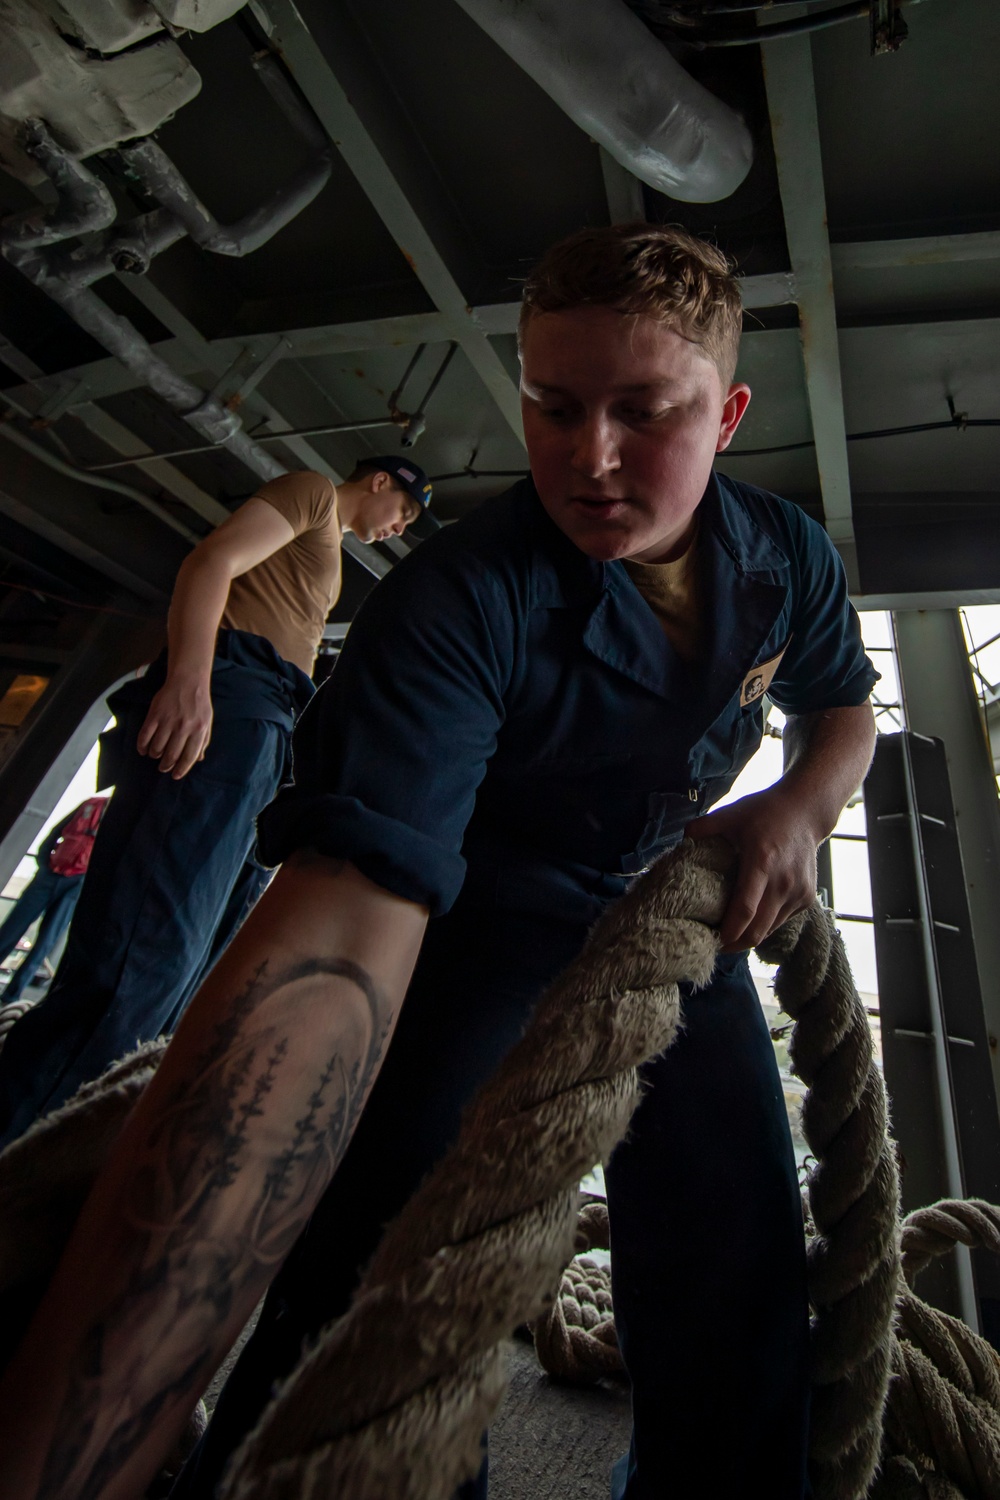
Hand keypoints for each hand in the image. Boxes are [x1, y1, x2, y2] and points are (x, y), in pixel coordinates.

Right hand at [136, 674, 212, 779]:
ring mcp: (168, 721)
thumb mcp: (207, 723)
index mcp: (198, 730)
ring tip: (155, 755)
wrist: (188, 681)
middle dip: (166, 766)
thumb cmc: (199, 704)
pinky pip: (145, 736)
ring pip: (157, 748)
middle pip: (171, 755)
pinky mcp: (154, 715)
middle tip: (163, 768)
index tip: (175, 775)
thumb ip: (203, 741)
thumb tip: (198, 760)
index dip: (181, 769)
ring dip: (155, 755)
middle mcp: (183, 727)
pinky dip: (142, 746)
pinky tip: (143, 750)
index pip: (189, 757)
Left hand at [685, 785, 820, 950]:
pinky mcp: (807, 898)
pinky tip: (750, 918)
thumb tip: (680, 843)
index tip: (710, 941)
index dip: (728, 932)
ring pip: (769, 930)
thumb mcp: (731, 814)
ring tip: (728, 934)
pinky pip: (780, 921)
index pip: (744, 909)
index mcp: (761, 862)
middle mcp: (783, 882)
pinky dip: (764, 925)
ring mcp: (798, 893)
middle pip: (757, 931)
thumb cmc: (764, 812)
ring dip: (748, 936)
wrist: (806, 811)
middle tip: (713, 944)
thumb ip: (702, 828)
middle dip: (734, 944)